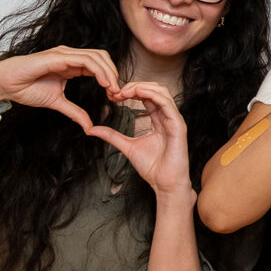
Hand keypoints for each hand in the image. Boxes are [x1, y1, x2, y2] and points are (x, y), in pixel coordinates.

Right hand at [0, 46, 120, 130]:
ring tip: (112, 89)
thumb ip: (74, 112)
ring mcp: (64, 54)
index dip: (110, 78)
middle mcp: (70, 56)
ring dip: (109, 73)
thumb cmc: (25, 88)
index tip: (115, 96)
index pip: (99, 65)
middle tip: (117, 93)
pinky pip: (85, 60)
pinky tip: (103, 83)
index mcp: (71, 65)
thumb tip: (90, 126)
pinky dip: (98, 70)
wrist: (5, 84)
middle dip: (113, 74)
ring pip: (97, 57)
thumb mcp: (57, 103)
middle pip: (102, 58)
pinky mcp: (58, 56)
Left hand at [86, 81, 192, 196]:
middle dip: (134, 86)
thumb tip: (92, 130)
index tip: (113, 96)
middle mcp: (167, 117)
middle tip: (116, 91)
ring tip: (125, 91)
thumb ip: (112, 136)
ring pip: (161, 92)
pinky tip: (138, 94)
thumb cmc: (152, 168)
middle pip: (154, 89)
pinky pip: (167, 103)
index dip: (130, 92)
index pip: (147, 97)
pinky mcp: (178, 125)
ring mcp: (174, 120)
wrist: (165, 184)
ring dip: (142, 87)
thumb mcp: (127, 147)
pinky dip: (152, 95)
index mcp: (158, 120)